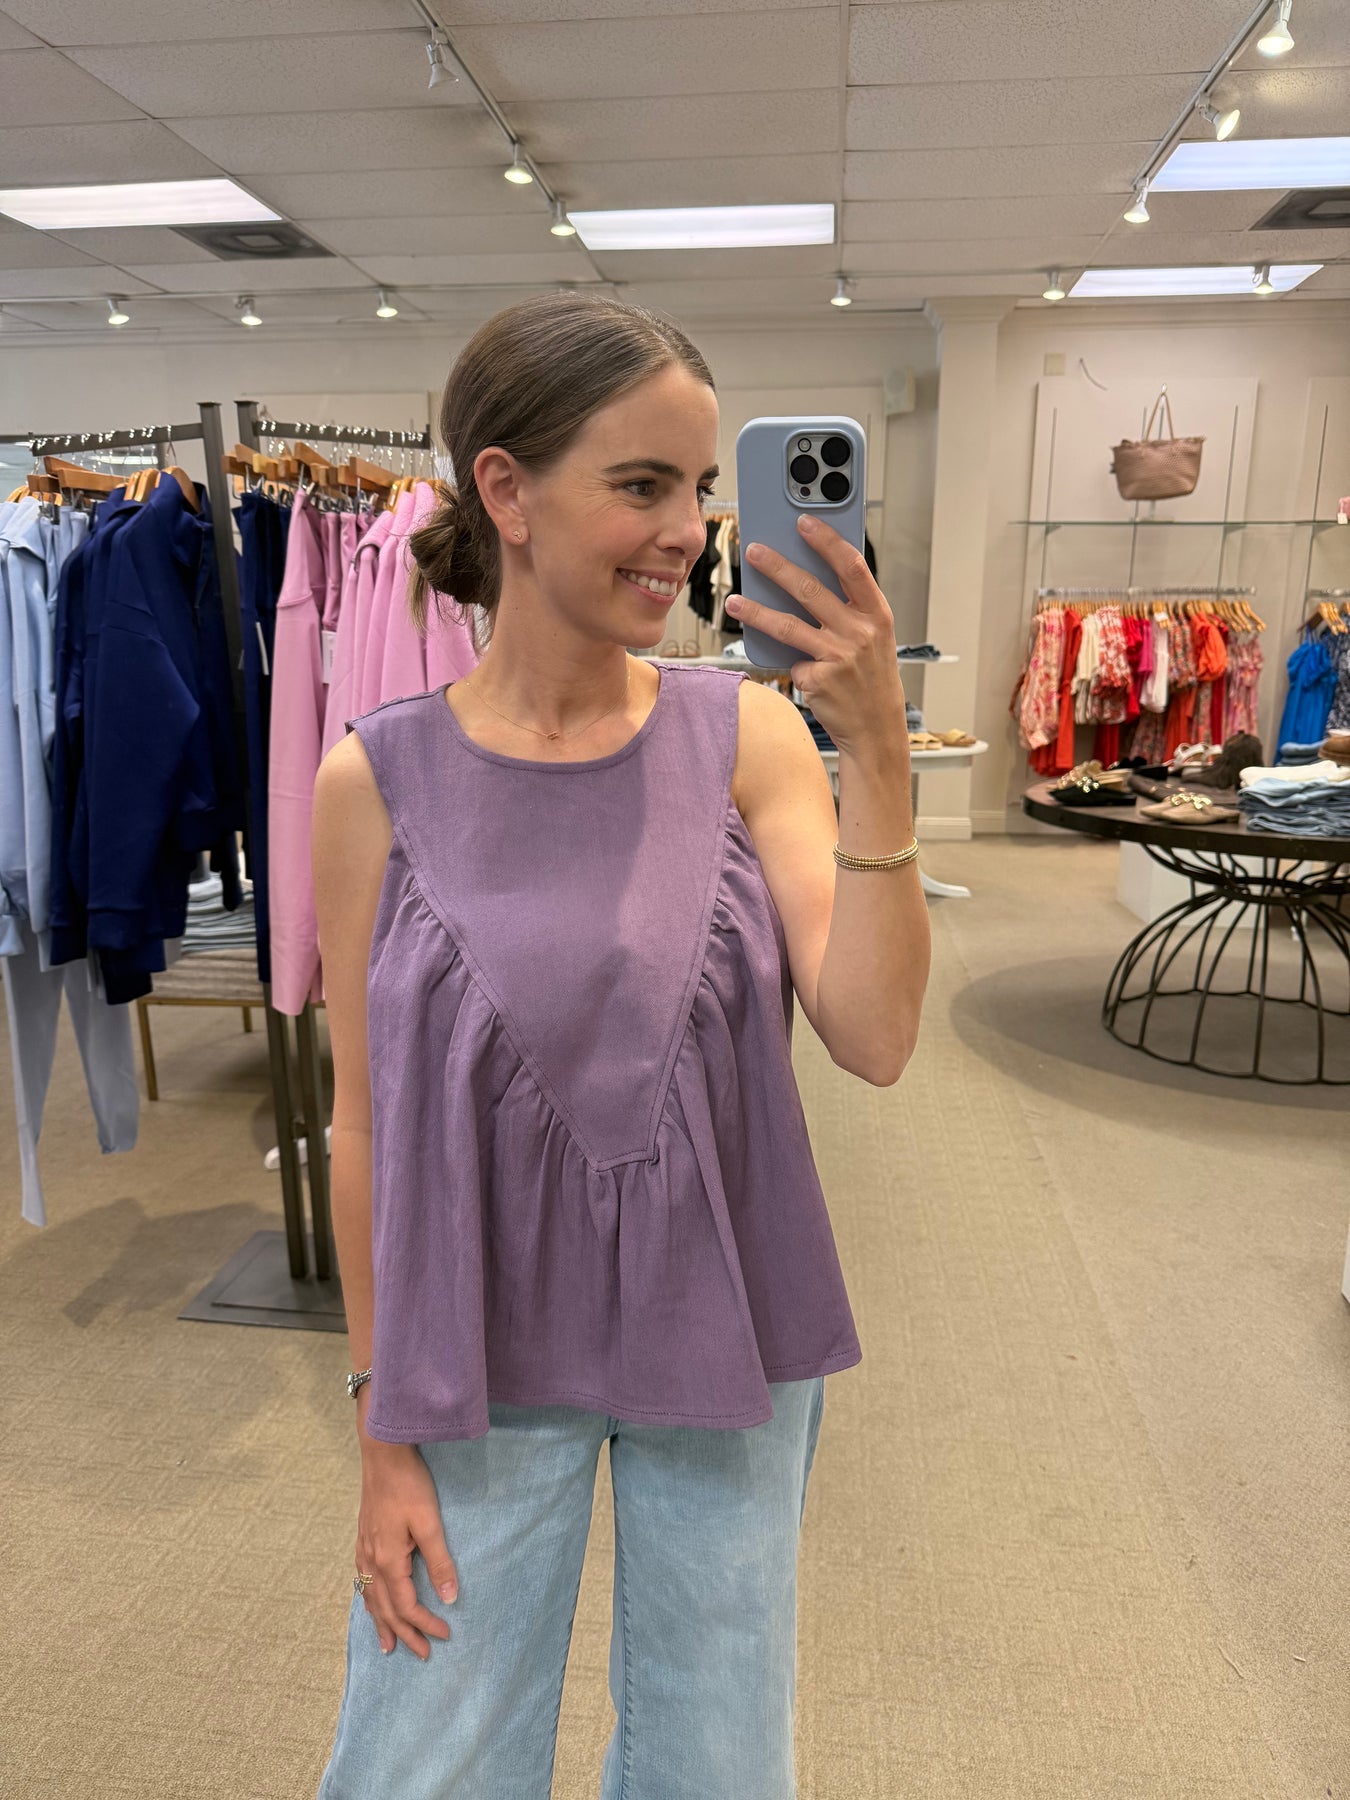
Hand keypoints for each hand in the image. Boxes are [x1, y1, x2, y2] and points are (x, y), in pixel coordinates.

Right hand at [355, 1441, 458, 1659]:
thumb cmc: (409, 1485)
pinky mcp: (362, 1539)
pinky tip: (371, 1603)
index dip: (425, 1624)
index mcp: (388, 1561)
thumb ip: (440, 1560)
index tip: (445, 1635)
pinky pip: (362, 1583)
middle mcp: (370, 1561)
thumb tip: (450, 1597)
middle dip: (405, 1633)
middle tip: (422, 1654)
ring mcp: (363, 1550)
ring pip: (370, 1598)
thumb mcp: (429, 1522)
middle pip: (386, 1610)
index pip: (406, 1606)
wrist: (383, 1454)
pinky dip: (369, 1602)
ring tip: (388, 1646)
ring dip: (382, 1624)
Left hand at [727, 515, 905, 757]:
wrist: (876, 727)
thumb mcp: (873, 637)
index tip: (804, 522)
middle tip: (754, 550)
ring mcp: (839, 656)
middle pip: (810, 590)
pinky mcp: (818, 679)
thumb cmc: (870, 677)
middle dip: (777, 567)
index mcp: (877, 614)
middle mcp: (860, 632)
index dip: (827, 541)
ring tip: (734, 601)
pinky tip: (789, 667)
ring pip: (787, 625)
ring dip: (756, 611)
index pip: (852, 566)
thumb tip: (802, 579)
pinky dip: (786, 661)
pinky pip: (790, 661)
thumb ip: (847, 609)